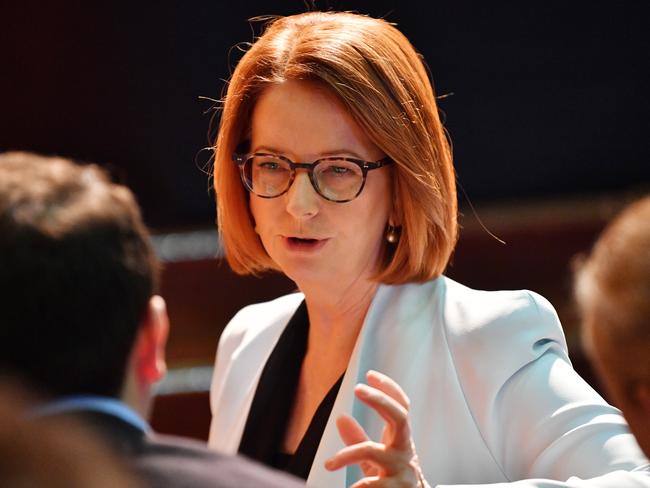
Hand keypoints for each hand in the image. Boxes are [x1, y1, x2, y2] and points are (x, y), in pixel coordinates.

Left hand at [324, 370, 427, 487]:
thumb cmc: (395, 481)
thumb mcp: (376, 459)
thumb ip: (358, 439)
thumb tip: (341, 418)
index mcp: (400, 439)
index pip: (401, 407)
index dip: (389, 388)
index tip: (371, 375)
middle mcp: (404, 450)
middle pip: (399, 416)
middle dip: (379, 399)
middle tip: (359, 389)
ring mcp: (402, 469)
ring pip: (371, 451)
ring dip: (347, 455)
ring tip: (330, 464)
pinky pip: (371, 483)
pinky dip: (357, 486)